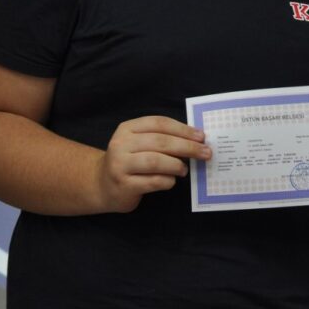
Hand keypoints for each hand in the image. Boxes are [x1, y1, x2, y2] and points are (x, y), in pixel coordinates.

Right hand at [95, 116, 210, 212]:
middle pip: (160, 142)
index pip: (159, 123)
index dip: (183, 129)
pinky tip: (172, 181)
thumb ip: (161, 138)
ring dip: (176, 165)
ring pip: (156, 161)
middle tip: (206, 153)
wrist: (102, 185)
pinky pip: (152, 181)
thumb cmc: (129, 161)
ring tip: (185, 169)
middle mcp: (121, 144)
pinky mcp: (123, 185)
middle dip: (187, 147)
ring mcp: (120, 165)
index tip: (201, 136)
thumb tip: (195, 140)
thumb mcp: (139, 143)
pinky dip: (167, 181)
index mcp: (127, 128)